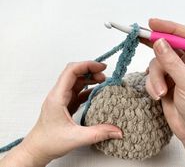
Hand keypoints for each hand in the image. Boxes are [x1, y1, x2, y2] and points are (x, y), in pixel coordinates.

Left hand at [0, 61, 121, 166]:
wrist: (38, 149)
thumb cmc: (49, 141)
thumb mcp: (76, 138)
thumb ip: (98, 133)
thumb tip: (117, 131)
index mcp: (58, 97)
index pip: (71, 71)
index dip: (87, 65)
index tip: (101, 67)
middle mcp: (59, 94)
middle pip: (74, 73)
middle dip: (90, 70)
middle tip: (104, 75)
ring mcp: (62, 98)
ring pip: (76, 81)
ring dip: (89, 78)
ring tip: (103, 81)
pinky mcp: (66, 104)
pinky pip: (77, 91)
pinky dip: (88, 88)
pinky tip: (96, 92)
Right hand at [142, 18, 184, 166]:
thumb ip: (172, 63)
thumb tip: (159, 42)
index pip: (184, 37)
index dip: (169, 28)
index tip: (152, 24)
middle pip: (166, 47)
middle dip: (154, 47)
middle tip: (139, 38)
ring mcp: (173, 73)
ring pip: (155, 64)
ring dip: (155, 78)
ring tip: (160, 92)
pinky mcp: (162, 83)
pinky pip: (151, 77)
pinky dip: (151, 85)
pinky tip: (158, 96)